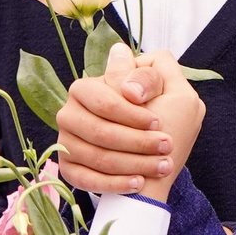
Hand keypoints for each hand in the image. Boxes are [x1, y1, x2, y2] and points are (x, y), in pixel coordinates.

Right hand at [55, 44, 201, 199]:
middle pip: (101, 130)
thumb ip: (148, 74)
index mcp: (86, 89)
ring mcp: (66, 142)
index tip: (157, 123)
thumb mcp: (169, 95)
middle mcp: (70, 114)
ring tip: (160, 166)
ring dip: (133, 163)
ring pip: (97, 156)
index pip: (106, 100)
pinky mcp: (69, 169)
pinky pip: (86, 179)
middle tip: (165, 147)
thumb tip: (121, 50)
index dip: (133, 113)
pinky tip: (138, 181)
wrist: (151, 171)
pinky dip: (115, 183)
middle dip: (137, 141)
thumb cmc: (164, 126)